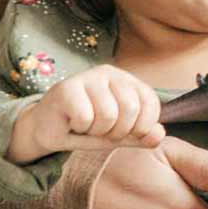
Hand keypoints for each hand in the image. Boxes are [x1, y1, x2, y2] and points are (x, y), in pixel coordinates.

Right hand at [9, 65, 163, 162]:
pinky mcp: (67, 87)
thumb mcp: (120, 135)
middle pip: (131, 109)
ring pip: (108, 115)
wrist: (47, 129)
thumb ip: (141, 135)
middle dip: (118, 132)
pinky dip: (79, 128)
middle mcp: (109, 73)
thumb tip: (159, 135)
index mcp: (128, 81)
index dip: (142, 126)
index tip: (126, 131)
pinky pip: (85, 117)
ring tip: (86, 125)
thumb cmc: (87, 129)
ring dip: (96, 131)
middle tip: (102, 130)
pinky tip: (71, 121)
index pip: (150, 103)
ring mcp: (87, 77)